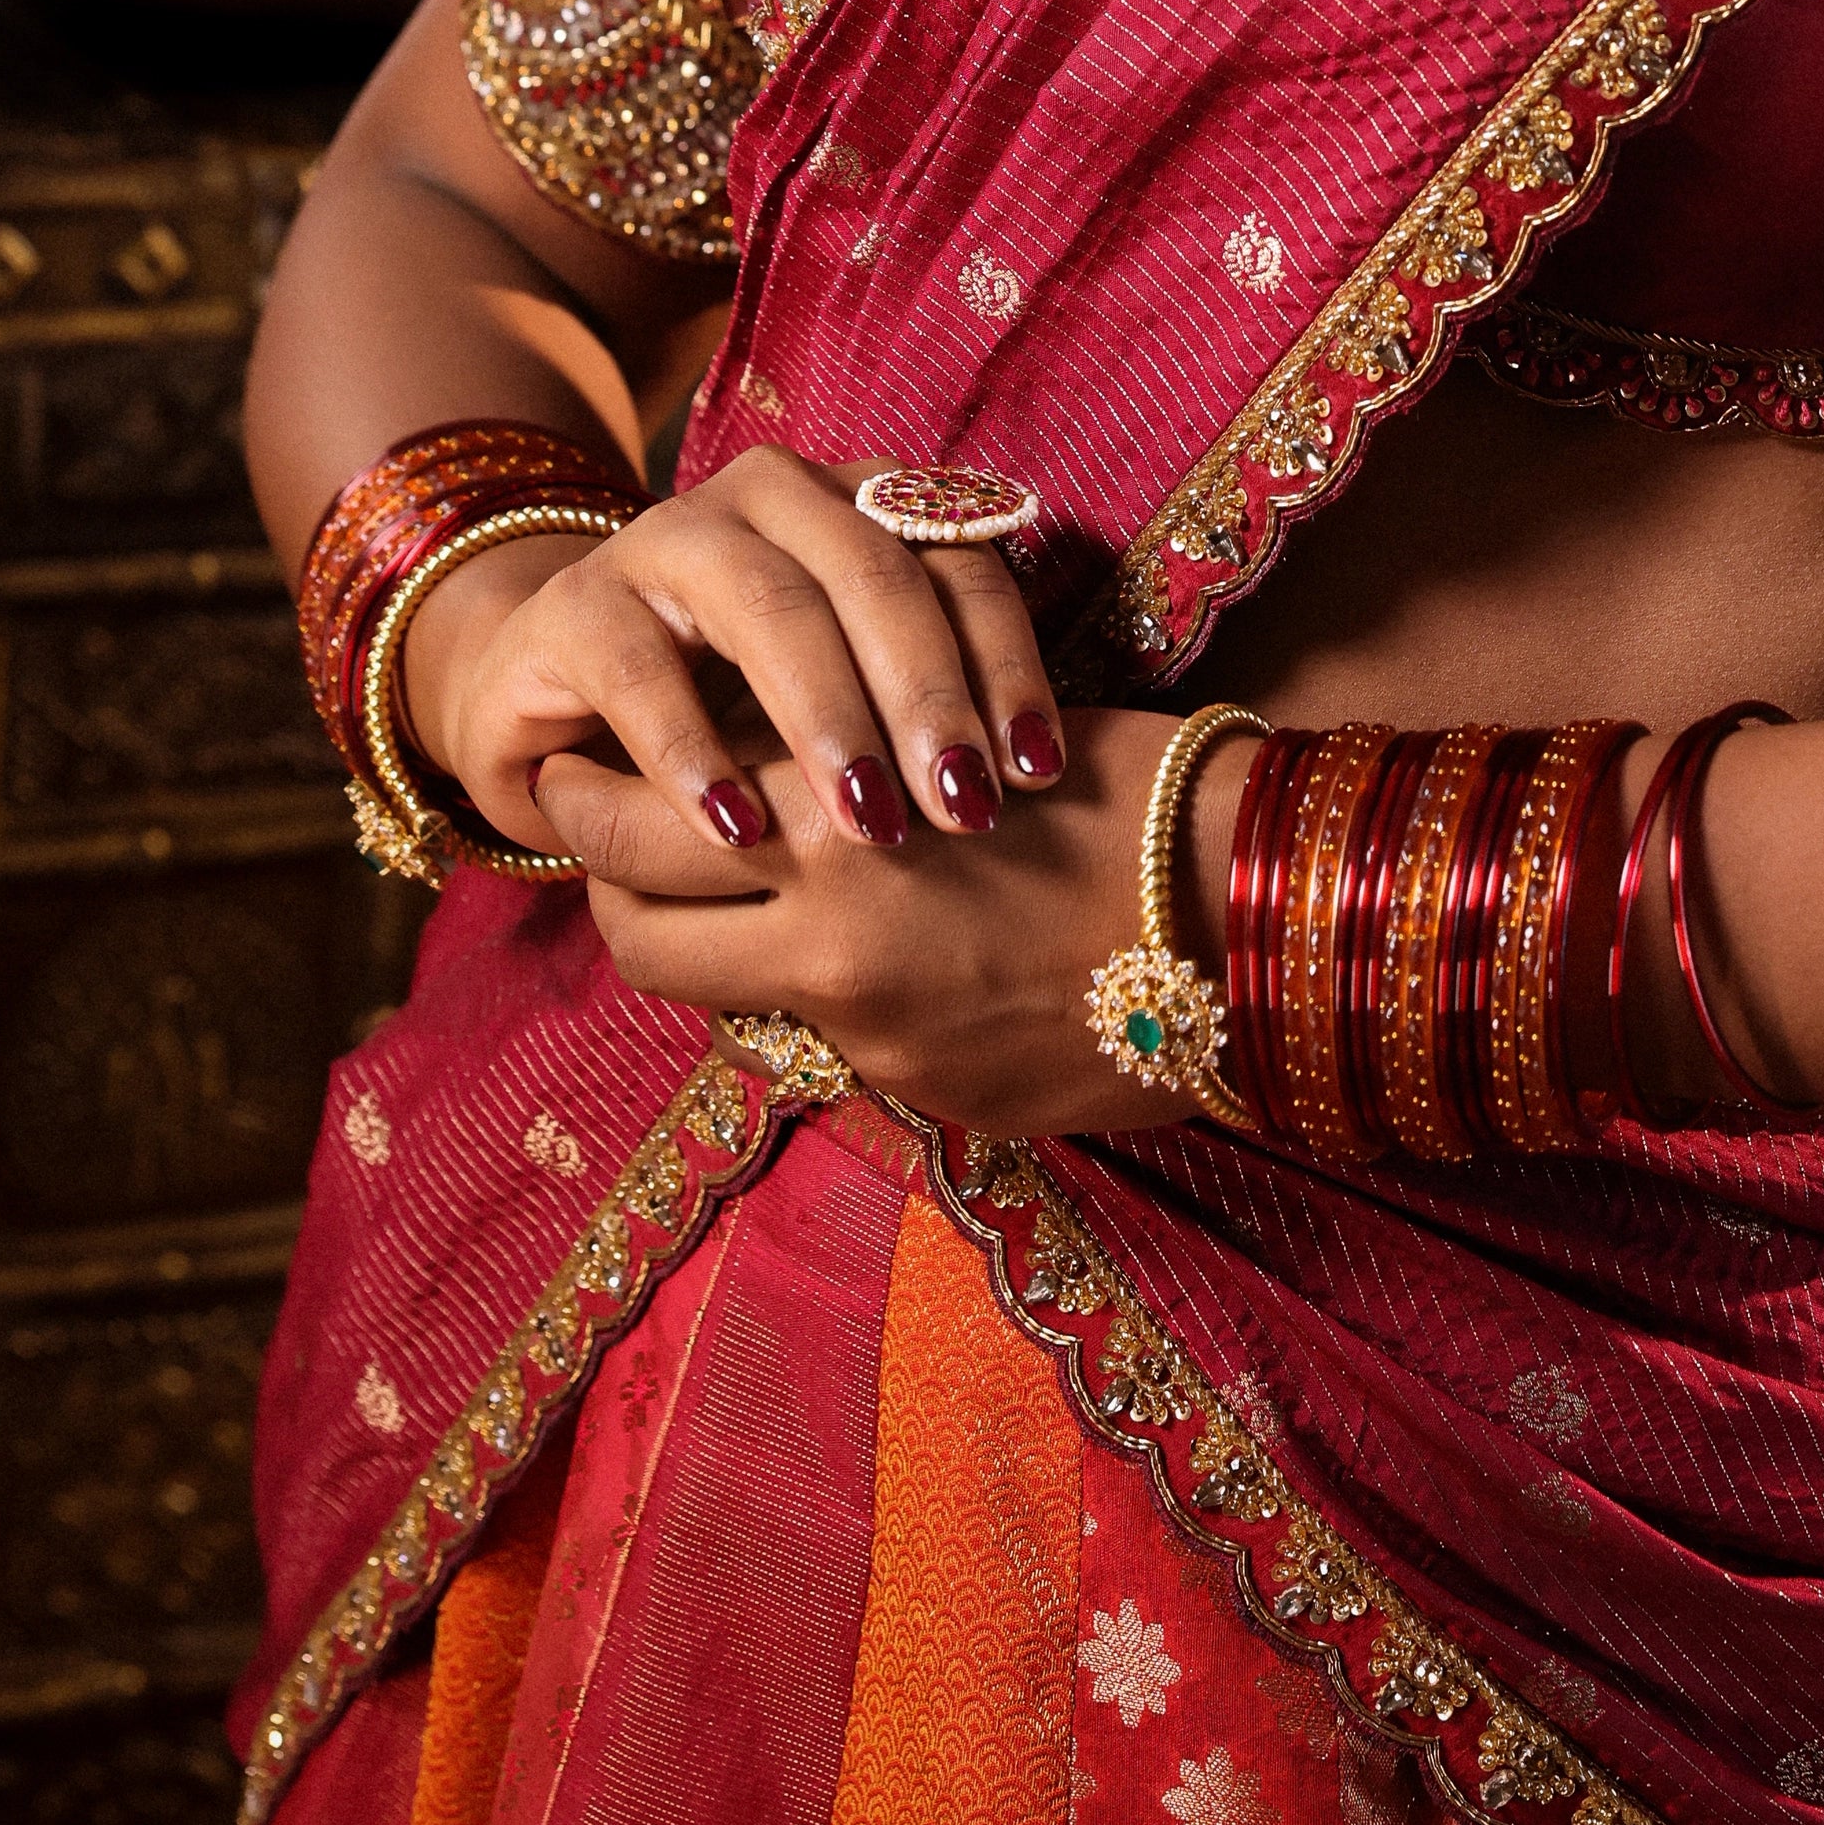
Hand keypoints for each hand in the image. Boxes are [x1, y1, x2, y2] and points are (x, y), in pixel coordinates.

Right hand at [399, 444, 1067, 866]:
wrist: (563, 697)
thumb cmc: (740, 708)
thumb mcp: (845, 696)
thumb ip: (927, 698)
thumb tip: (1042, 774)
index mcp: (856, 500)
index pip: (960, 562)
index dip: (1006, 662)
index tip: (1037, 771)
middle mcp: (771, 495)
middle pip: (876, 576)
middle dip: (930, 696)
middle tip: (966, 806)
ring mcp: (669, 538)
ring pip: (772, 610)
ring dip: (829, 720)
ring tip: (870, 821)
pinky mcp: (578, 604)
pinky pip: (644, 669)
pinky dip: (692, 754)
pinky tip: (735, 832)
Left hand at [549, 706, 1214, 1133]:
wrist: (1247, 919)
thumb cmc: (1125, 787)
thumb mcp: (958, 729)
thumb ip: (844, 757)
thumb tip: (752, 758)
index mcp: (832, 826)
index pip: (632, 828)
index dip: (585, 795)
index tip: (576, 761)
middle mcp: (822, 939)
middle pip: (636, 931)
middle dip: (607, 881)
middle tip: (607, 831)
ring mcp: (867, 1034)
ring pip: (714, 999)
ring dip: (701, 944)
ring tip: (729, 886)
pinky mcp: (920, 1095)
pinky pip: (821, 1040)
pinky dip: (815, 989)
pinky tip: (872, 941)